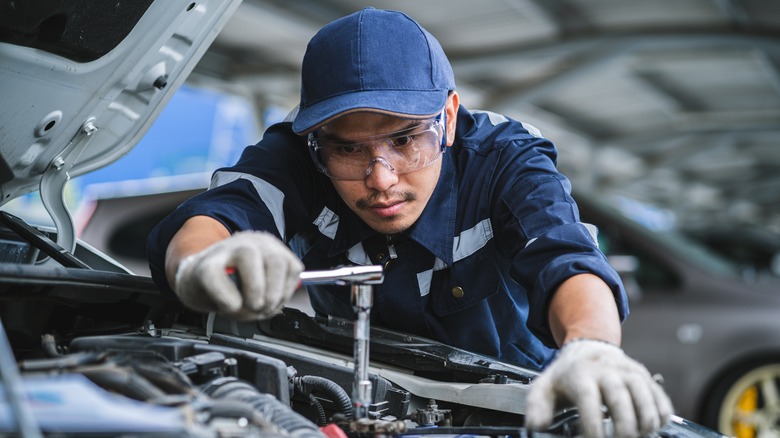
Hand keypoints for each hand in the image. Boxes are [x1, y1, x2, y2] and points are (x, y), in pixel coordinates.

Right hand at [173, 231, 303, 319]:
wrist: (193, 281)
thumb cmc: (230, 286)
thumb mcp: (260, 289)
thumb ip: (273, 294)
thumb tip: (273, 306)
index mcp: (269, 247)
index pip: (292, 266)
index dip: (286, 292)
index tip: (276, 304)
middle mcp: (251, 242)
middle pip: (276, 260)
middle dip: (273, 293)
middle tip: (262, 309)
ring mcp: (227, 249)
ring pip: (249, 258)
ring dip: (253, 291)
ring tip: (244, 307)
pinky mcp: (205, 264)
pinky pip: (218, 279)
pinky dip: (227, 299)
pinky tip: (227, 306)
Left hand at [525, 339, 672, 437]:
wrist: (589, 348)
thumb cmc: (567, 375)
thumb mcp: (545, 387)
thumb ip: (537, 407)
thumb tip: (536, 426)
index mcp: (580, 375)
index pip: (588, 399)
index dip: (593, 424)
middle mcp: (607, 371)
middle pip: (620, 398)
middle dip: (623, 426)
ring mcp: (628, 372)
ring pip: (644, 396)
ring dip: (645, 421)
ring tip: (639, 435)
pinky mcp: (645, 377)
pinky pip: (660, 397)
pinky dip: (660, 416)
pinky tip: (652, 428)